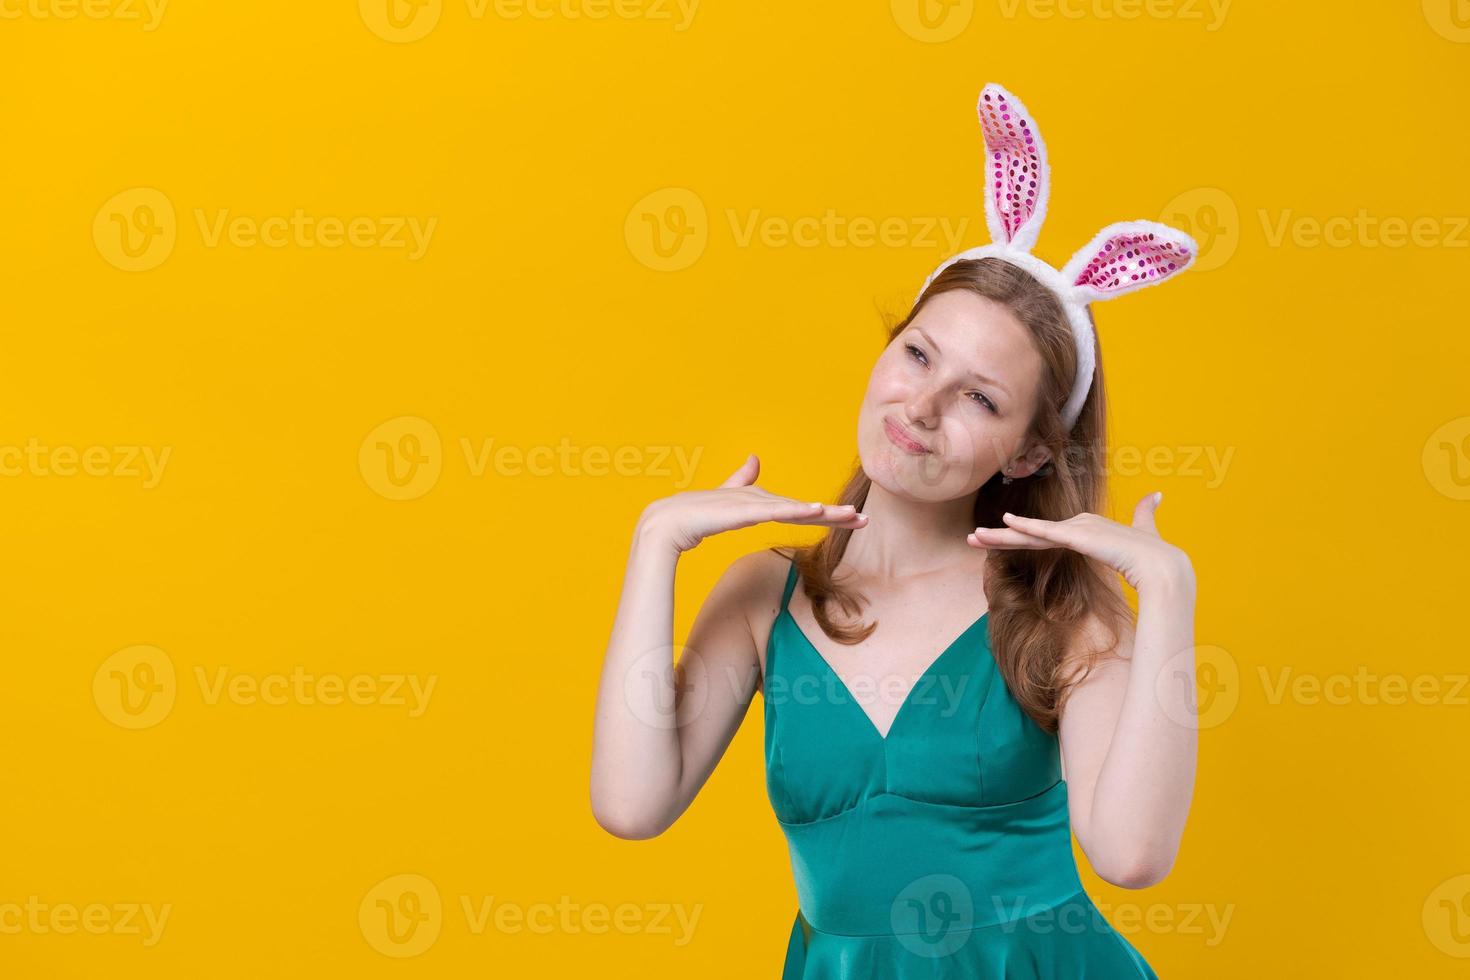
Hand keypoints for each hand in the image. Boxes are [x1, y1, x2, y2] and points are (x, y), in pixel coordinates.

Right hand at [639, 453, 867, 554]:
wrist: (665, 523)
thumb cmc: (692, 516)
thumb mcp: (724, 500)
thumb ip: (740, 481)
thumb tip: (755, 458)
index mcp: (758, 503)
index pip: (799, 512)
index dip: (827, 516)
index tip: (854, 521)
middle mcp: (758, 500)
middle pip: (804, 509)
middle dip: (835, 515)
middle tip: (865, 519)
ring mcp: (750, 504)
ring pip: (795, 510)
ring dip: (824, 513)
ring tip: (851, 517)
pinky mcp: (740, 511)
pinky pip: (773, 512)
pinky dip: (795, 510)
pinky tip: (815, 510)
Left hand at [967, 491, 1192, 591]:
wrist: (1162, 566)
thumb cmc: (1153, 555)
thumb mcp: (1144, 532)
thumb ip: (1145, 514)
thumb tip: (1157, 495)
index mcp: (1086, 529)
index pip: (1043, 536)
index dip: (1018, 538)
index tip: (994, 540)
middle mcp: (1078, 525)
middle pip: (1029, 534)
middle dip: (998, 537)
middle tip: (971, 538)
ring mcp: (1077, 529)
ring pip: (1029, 535)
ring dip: (999, 537)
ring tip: (972, 537)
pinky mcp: (1078, 536)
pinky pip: (1045, 532)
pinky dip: (1024, 527)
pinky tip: (1004, 524)